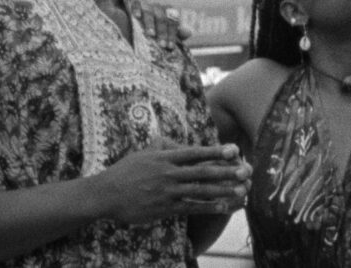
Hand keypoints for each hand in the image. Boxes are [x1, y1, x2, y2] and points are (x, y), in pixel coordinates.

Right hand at [95, 139, 250, 224]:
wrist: (105, 194)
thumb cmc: (124, 171)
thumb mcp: (143, 153)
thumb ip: (162, 146)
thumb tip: (177, 142)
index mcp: (164, 157)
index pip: (195, 152)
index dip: (215, 151)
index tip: (233, 149)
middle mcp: (168, 173)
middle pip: (202, 171)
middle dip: (226, 171)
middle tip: (245, 170)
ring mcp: (166, 192)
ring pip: (200, 190)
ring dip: (222, 190)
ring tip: (241, 190)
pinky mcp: (164, 208)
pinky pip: (190, 207)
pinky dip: (208, 207)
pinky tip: (223, 207)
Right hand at [130, 0, 191, 49]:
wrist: (138, 24)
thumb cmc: (156, 32)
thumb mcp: (168, 35)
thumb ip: (177, 34)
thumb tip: (188, 32)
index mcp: (169, 14)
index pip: (172, 23)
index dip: (172, 35)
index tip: (170, 46)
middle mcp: (159, 8)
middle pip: (162, 19)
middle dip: (163, 32)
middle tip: (162, 44)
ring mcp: (147, 5)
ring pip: (150, 13)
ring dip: (151, 23)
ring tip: (151, 34)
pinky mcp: (135, 3)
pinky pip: (136, 4)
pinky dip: (137, 9)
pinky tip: (137, 16)